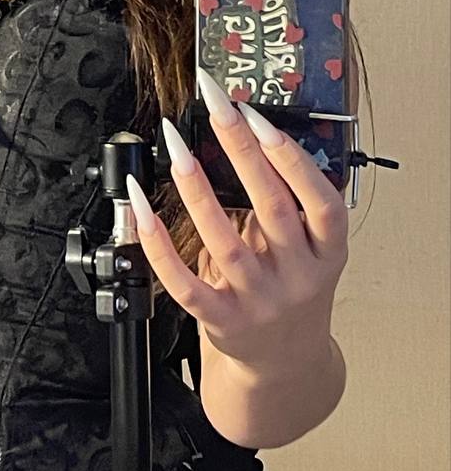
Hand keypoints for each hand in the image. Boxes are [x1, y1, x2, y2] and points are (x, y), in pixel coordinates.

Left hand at [125, 69, 347, 372]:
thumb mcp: (311, 249)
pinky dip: (159, 243)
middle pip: (272, 208)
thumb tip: (245, 137)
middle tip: (217, 107)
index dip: (292, 158)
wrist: (285, 363)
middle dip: (241, 150)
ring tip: (177, 147)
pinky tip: (143, 208)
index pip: (321, 202)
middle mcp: (298, 277)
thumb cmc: (293, 288)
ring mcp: (260, 301)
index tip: (259, 118)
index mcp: (327, 253)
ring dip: (198, 188)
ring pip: (225, 242)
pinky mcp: (223, 320)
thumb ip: (288, 205)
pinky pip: (184, 282)